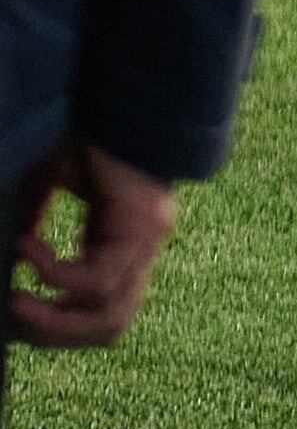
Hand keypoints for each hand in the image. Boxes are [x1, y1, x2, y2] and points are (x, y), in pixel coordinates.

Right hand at [8, 143, 183, 348]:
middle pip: (110, 327)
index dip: (58, 329)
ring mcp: (149, 238)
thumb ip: (31, 228)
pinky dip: (52, 274)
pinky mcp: (144, 224)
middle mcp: (143, 248)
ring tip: (14, 300)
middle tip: (12, 315)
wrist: (100, 95)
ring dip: (52, 317)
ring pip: (110, 313)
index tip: (14, 317)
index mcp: (123, 245)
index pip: (103, 317)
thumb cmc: (74, 136)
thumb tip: (6, 267)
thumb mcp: (44, 191)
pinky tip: (25, 247)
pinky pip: (96, 277)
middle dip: (53, 333)